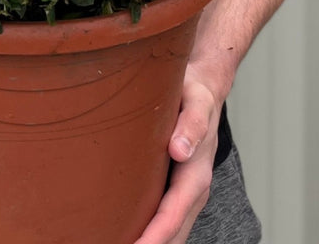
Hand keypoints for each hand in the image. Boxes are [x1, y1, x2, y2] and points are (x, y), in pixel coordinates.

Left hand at [130, 68, 221, 243]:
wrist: (204, 90)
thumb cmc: (196, 95)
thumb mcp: (196, 101)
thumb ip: (191, 124)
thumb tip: (180, 151)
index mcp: (197, 174)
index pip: (172, 215)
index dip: (153, 236)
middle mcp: (193, 191)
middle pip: (171, 233)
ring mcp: (185, 194)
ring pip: (169, 231)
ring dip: (148, 241)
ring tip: (114, 242)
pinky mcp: (175, 190)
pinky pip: (164, 220)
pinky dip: (149, 233)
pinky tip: (126, 233)